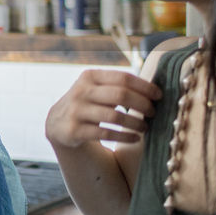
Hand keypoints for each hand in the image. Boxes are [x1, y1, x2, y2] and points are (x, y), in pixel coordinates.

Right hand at [46, 69, 161, 149]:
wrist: (57, 122)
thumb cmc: (87, 103)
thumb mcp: (95, 87)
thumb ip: (117, 85)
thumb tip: (154, 88)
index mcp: (90, 76)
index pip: (123, 78)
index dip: (144, 87)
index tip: (159, 95)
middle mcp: (81, 91)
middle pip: (120, 95)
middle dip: (142, 104)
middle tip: (153, 112)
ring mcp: (76, 111)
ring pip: (115, 116)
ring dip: (135, 123)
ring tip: (145, 127)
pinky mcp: (75, 130)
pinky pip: (106, 133)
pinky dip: (125, 136)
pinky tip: (135, 138)